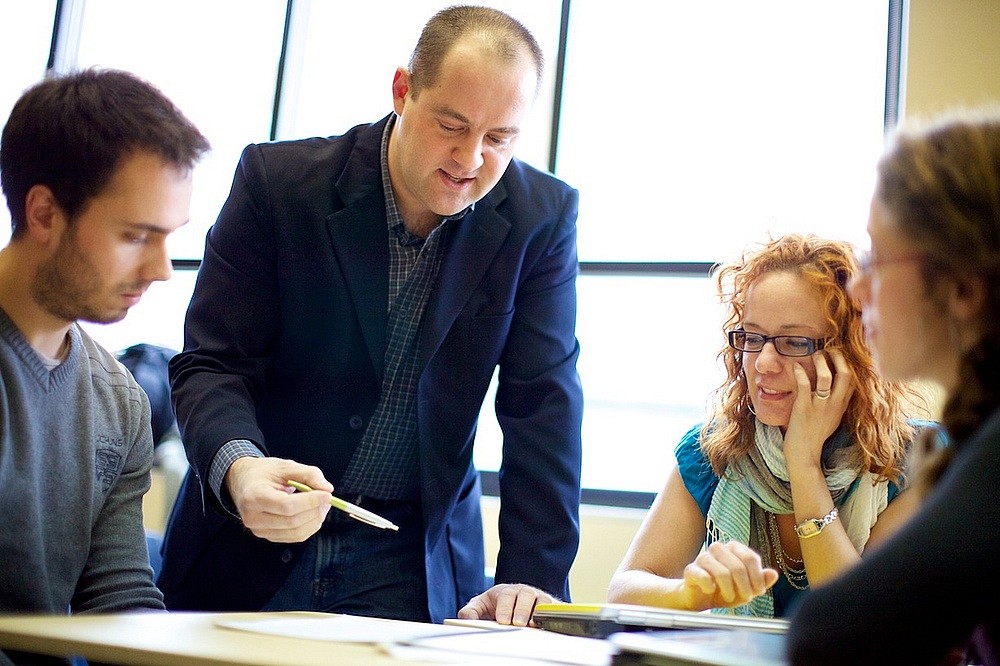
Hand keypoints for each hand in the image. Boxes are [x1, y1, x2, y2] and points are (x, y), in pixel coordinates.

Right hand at [225, 456, 332, 542]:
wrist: (244, 482)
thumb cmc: (264, 472)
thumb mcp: (285, 466)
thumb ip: (308, 474)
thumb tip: (328, 488)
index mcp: (254, 497)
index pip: (286, 506)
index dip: (310, 502)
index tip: (327, 494)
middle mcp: (253, 517)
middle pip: (292, 522)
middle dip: (315, 511)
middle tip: (327, 498)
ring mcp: (258, 530)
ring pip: (295, 533)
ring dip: (315, 520)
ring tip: (322, 505)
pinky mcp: (267, 536)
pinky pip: (293, 537)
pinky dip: (308, 527)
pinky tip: (313, 514)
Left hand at [457, 583, 555, 625]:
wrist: (515, 604)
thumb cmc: (497, 606)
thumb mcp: (481, 606)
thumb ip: (471, 611)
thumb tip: (466, 618)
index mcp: (505, 591)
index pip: (505, 595)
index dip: (504, 607)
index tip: (502, 620)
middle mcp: (523, 592)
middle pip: (525, 595)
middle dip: (521, 609)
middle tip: (517, 623)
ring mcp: (538, 598)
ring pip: (541, 600)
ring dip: (537, 612)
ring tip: (532, 624)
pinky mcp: (549, 608)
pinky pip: (553, 609)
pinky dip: (552, 615)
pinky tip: (547, 624)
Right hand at [678, 541, 778, 610]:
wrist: (700, 598)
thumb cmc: (725, 590)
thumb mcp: (747, 588)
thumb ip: (761, 581)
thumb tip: (773, 574)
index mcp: (733, 548)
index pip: (750, 558)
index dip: (757, 577)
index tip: (758, 591)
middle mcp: (718, 548)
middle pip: (738, 566)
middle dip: (745, 586)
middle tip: (746, 598)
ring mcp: (703, 557)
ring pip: (722, 573)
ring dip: (729, 590)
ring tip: (729, 598)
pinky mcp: (691, 569)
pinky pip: (704, 577)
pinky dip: (710, 588)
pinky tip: (711, 591)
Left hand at [786, 348, 854, 468]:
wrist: (805, 453)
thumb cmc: (816, 434)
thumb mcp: (834, 417)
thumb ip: (838, 401)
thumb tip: (837, 385)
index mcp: (842, 405)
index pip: (855, 380)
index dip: (851, 364)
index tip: (842, 354)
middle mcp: (834, 403)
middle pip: (846, 374)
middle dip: (838, 357)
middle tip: (829, 349)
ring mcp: (819, 405)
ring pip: (825, 377)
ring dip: (820, 362)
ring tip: (815, 354)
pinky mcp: (803, 407)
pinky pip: (804, 385)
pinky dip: (800, 372)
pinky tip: (796, 365)